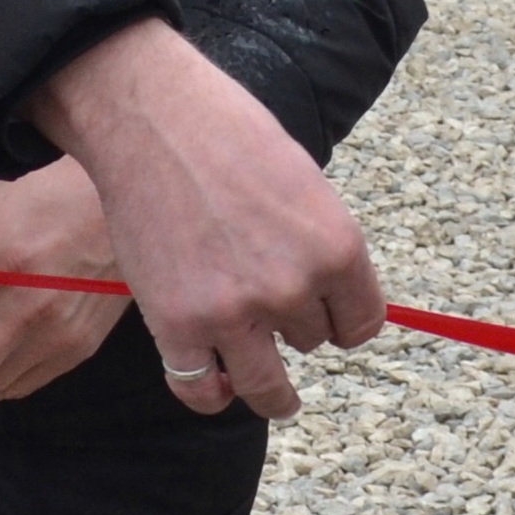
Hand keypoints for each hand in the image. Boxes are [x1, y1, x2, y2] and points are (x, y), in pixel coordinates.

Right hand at [30, 17, 384, 419]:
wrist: (153, 120)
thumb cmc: (229, 136)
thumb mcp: (304, 184)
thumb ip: (319, 245)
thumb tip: (325, 298)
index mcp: (337, 247)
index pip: (362, 323)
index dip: (346, 322)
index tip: (332, 324)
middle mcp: (292, 288)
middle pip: (311, 342)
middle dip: (293, 324)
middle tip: (266, 298)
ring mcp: (233, 312)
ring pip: (267, 384)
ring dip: (268, 385)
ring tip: (271, 391)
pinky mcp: (176, 325)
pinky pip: (201, 389)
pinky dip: (211, 394)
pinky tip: (218, 386)